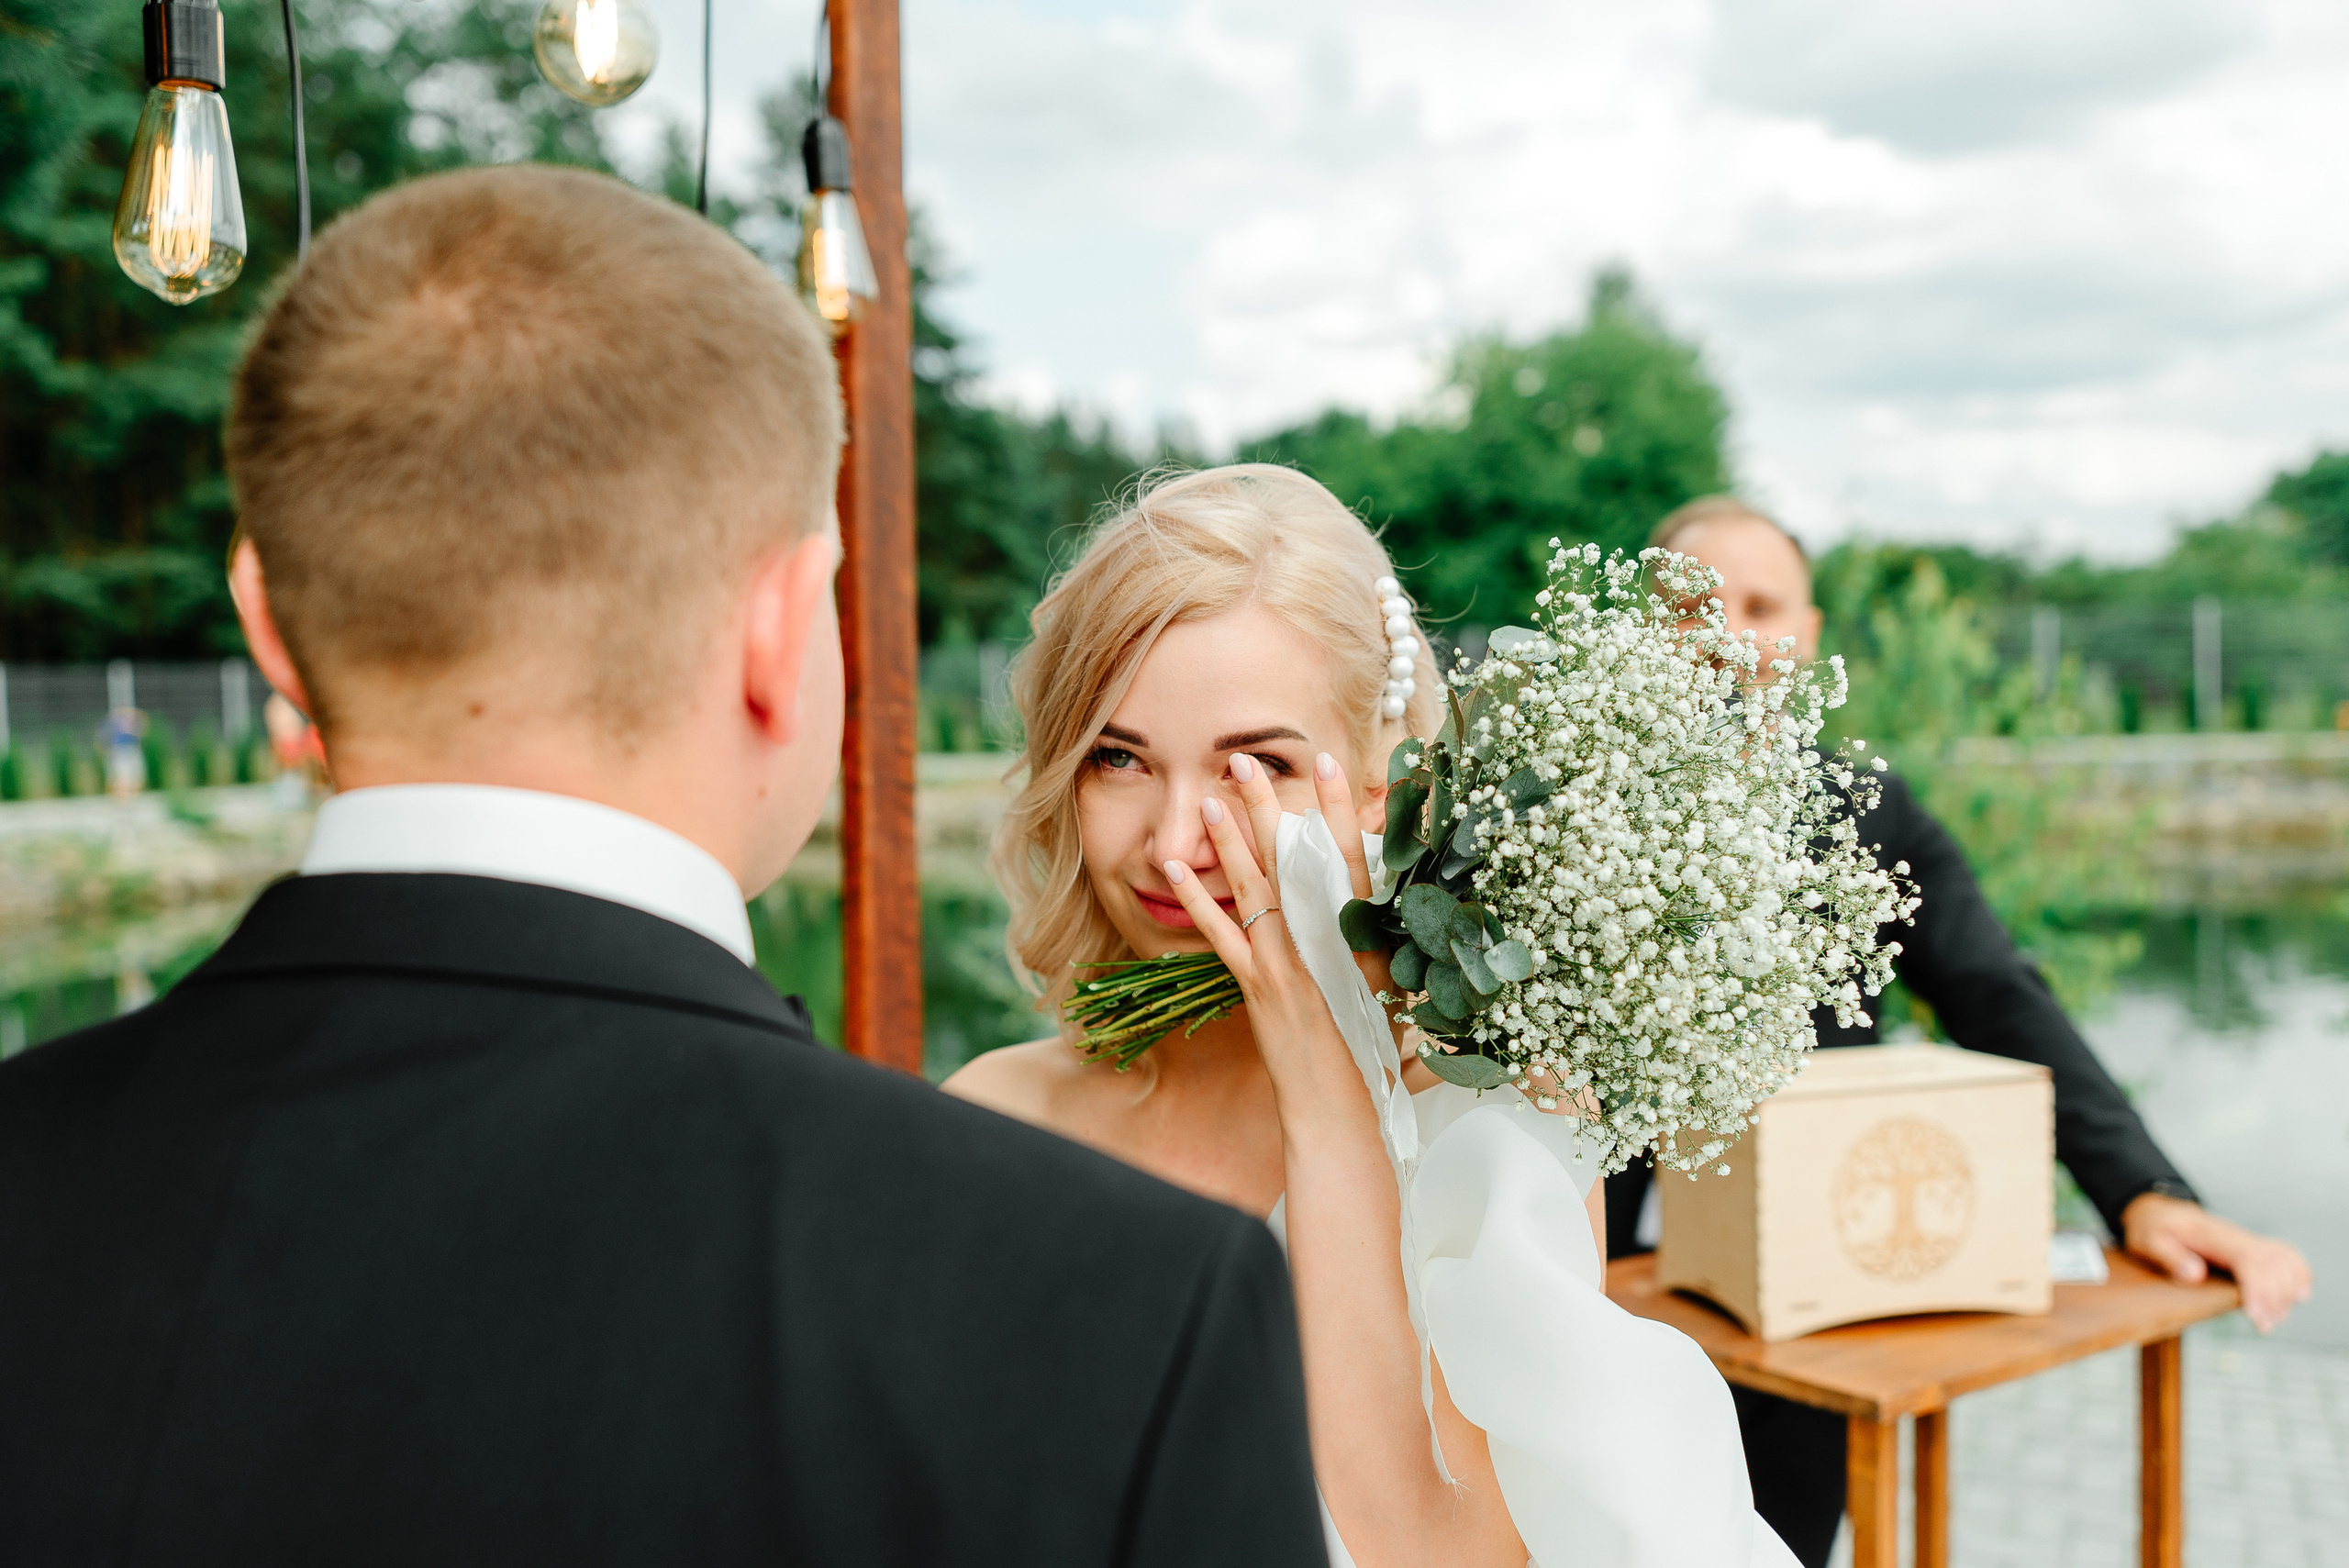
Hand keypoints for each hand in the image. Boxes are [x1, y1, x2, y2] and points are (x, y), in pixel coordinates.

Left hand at [1157, 752, 1369, 1112]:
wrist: (1341, 1107)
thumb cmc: (1369, 1051)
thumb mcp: (1387, 983)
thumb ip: (1375, 932)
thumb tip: (1363, 889)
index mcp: (1369, 936)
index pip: (1352, 857)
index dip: (1338, 808)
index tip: (1326, 762)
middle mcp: (1327, 943)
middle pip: (1294, 860)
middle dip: (1269, 806)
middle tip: (1245, 760)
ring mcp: (1288, 964)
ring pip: (1254, 888)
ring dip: (1229, 840)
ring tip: (1210, 797)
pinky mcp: (1256, 988)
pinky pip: (1220, 934)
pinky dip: (1194, 899)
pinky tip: (1173, 868)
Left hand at [2121, 1192, 2311, 1331]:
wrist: (2159, 1212)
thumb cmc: (2152, 1229)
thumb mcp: (2148, 1241)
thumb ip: (2169, 1257)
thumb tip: (2195, 1275)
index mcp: (2212, 1236)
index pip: (2247, 1260)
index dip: (2257, 1290)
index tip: (2256, 1318)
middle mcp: (2236, 1237)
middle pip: (2272, 1264)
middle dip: (2274, 1298)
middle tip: (2264, 1327)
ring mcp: (2246, 1240)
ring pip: (2284, 1259)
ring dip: (2288, 1290)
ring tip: (2276, 1319)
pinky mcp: (2251, 1248)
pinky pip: (2285, 1255)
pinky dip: (2298, 1272)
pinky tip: (2299, 1295)